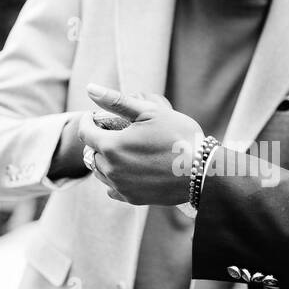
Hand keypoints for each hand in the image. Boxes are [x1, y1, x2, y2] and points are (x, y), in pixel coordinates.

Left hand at [77, 84, 202, 205]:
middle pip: (92, 153)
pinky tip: (127, 170)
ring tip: (122, 149)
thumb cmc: (179, 137)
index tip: (94, 115)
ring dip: (105, 159)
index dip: (88, 121)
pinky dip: (114, 178)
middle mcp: (111, 169)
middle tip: (113, 131)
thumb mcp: (149, 112)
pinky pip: (112, 188)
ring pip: (100, 172)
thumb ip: (117, 101)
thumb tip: (90, 89)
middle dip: (98, 140)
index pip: (85, 132)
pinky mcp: (132, 199)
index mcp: (111, 146)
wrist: (202, 172)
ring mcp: (121, 186)